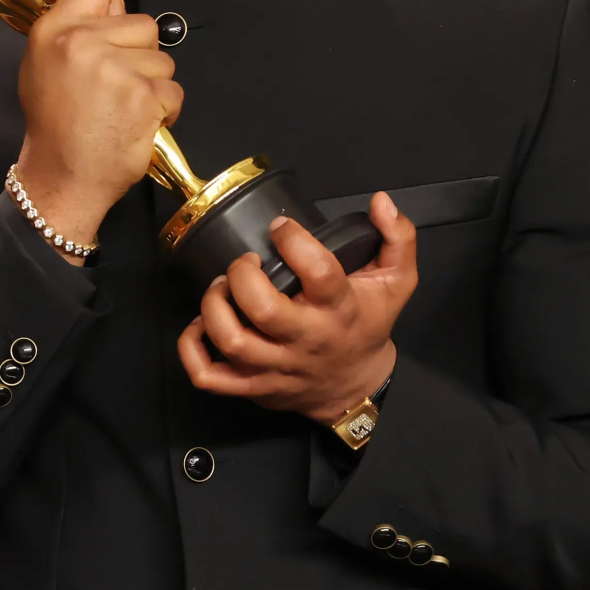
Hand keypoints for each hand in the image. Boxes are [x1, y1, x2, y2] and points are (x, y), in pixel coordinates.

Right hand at [14, 0, 182, 249]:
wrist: (62, 178)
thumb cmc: (55, 125)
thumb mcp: (43, 65)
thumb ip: (75, 30)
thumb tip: (116, 5)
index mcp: (53, 29)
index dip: (114, 12)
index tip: (111, 39)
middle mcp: (82, 41)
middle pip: (143, 24)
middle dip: (140, 55)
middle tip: (117, 86)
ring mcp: (114, 67)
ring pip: (163, 59)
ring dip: (154, 85)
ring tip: (125, 109)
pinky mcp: (142, 95)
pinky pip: (173, 91)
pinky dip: (164, 111)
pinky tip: (139, 124)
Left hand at [176, 193, 416, 423]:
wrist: (355, 387)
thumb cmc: (368, 326)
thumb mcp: (397, 281)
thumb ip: (397, 237)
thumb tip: (381, 201)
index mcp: (339, 309)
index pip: (318, 272)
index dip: (294, 241)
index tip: (281, 227)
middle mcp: (306, 340)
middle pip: (263, 310)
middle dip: (242, 275)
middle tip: (245, 263)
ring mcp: (276, 367)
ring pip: (232, 341)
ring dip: (214, 306)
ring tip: (222, 287)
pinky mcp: (254, 386)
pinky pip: (210, 376)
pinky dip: (191, 349)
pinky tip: (200, 324)